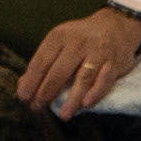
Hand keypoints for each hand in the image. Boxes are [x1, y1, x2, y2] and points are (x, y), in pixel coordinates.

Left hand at [17, 8, 140, 117]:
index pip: (41, 62)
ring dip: (72, 99)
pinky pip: (104, 80)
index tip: (23, 97)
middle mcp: (78, 42)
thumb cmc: (81, 39)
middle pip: (59, 71)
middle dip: (46, 92)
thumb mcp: (60, 44)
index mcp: (59, 36)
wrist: (116, 26)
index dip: (31, 81)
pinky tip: (86, 104)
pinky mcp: (115, 62)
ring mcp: (98, 52)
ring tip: (63, 115)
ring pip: (83, 78)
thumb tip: (23, 86)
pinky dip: (95, 93)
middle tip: (37, 107)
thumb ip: (43, 64)